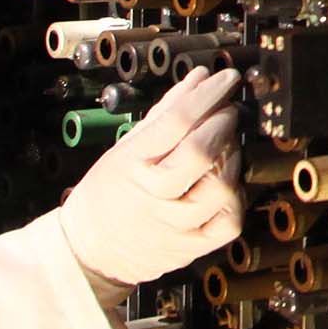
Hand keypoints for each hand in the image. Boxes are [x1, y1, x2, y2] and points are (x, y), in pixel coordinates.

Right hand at [53, 64, 244, 298]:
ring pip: (221, 187)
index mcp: (130, 162)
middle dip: (223, 123)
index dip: (207, 95)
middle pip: (200, 153)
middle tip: (227, 112)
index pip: (176, 121)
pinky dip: (236, 197)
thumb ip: (166, 112)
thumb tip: (200, 78)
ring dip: (233, 158)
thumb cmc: (109, 190)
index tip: (227, 79)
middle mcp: (153, 194)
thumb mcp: (126, 146)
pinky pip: (229, 222)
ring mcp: (174, 225)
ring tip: (225, 148)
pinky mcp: (191, 247)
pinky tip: (227, 183)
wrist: (91, 250)